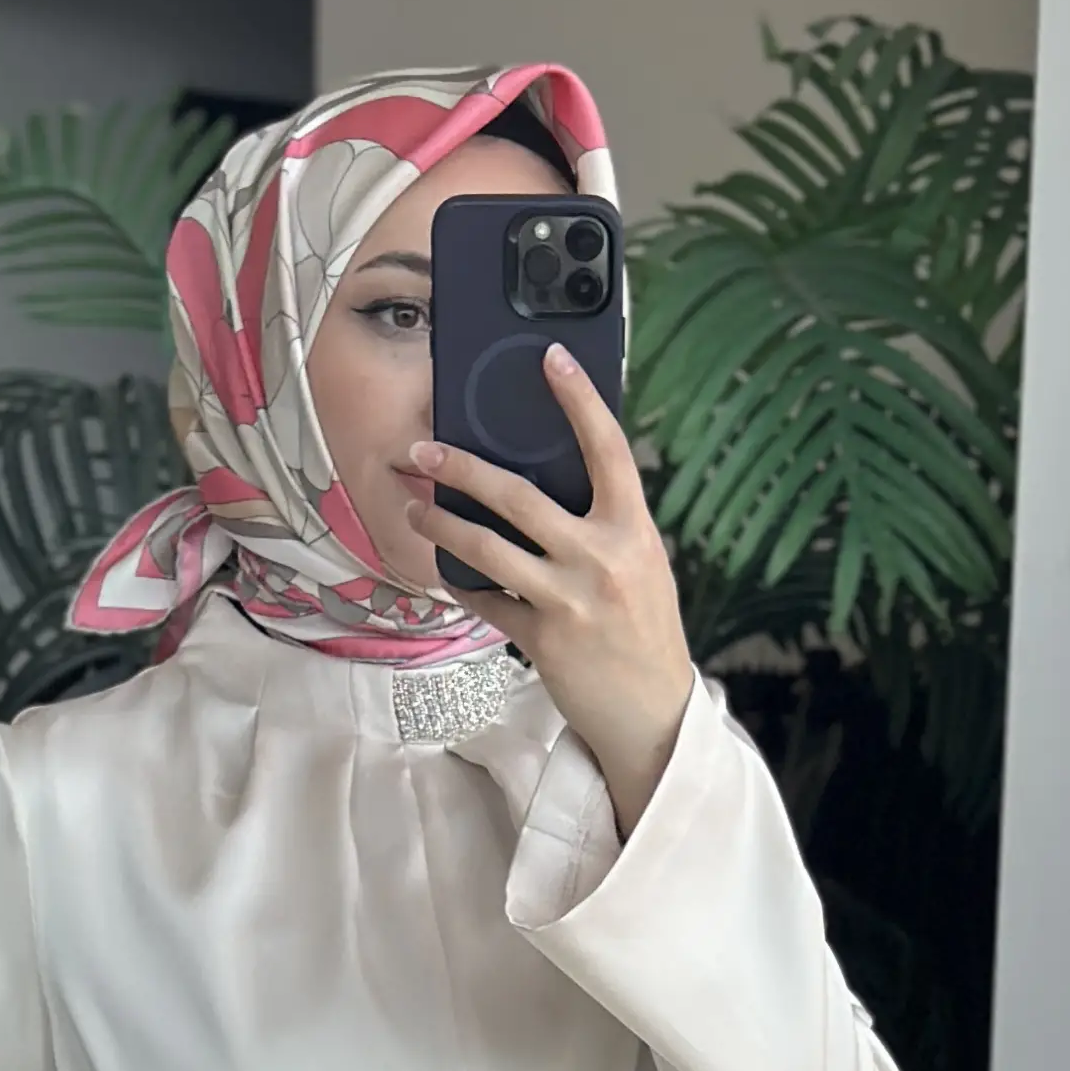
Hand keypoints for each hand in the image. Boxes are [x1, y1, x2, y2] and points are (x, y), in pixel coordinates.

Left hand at [410, 350, 696, 834]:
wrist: (652, 713)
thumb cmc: (645, 631)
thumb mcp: (642, 564)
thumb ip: (606, 523)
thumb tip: (555, 480)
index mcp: (633, 530)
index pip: (607, 449)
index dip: (579, 400)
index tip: (550, 357)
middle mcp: (601, 559)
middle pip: (518, 497)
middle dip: (462, 468)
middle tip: (424, 450)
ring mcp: (568, 601)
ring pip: (488, 548)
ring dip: (443, 524)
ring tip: (417, 508)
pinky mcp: (542, 640)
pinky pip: (487, 601)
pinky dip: (462, 583)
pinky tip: (445, 568)